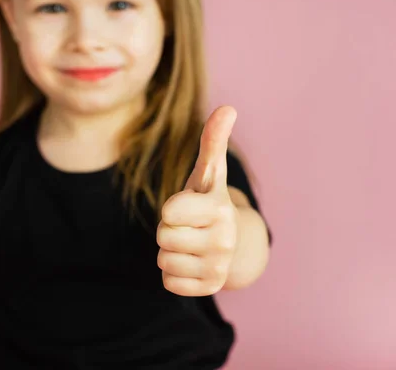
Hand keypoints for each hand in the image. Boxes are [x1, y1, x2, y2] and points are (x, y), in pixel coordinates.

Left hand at [157, 106, 238, 295]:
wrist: (233, 242)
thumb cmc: (209, 203)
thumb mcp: (208, 173)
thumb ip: (213, 141)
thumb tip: (228, 107)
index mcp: (219, 208)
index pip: (168, 212)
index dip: (171, 209)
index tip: (187, 208)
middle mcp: (223, 239)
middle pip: (162, 236)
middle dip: (169, 230)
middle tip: (188, 227)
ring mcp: (218, 267)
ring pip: (164, 261)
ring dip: (171, 252)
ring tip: (191, 244)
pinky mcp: (210, 288)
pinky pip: (169, 282)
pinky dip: (175, 273)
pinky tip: (192, 262)